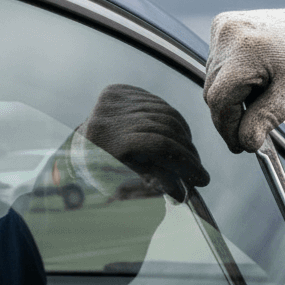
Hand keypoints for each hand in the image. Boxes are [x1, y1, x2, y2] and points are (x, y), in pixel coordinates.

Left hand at [79, 84, 209, 200]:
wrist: (80, 143)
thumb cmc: (102, 168)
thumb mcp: (128, 178)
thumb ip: (156, 181)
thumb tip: (183, 195)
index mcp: (110, 139)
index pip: (160, 146)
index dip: (186, 162)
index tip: (203, 179)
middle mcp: (111, 114)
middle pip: (166, 129)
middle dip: (188, 151)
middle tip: (199, 170)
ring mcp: (115, 99)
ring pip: (167, 114)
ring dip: (184, 136)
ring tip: (189, 155)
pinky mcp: (120, 90)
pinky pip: (160, 104)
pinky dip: (173, 120)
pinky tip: (177, 135)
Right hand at [204, 0, 284, 152]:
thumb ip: (266, 118)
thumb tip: (245, 142)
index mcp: (245, 48)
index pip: (219, 98)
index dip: (227, 127)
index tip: (239, 147)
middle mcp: (228, 32)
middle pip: (214, 89)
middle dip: (230, 115)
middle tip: (250, 134)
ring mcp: (224, 25)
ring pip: (214, 78)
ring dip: (232, 97)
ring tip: (261, 99)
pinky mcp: (224, 25)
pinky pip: (219, 63)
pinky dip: (233, 80)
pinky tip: (256, 81)